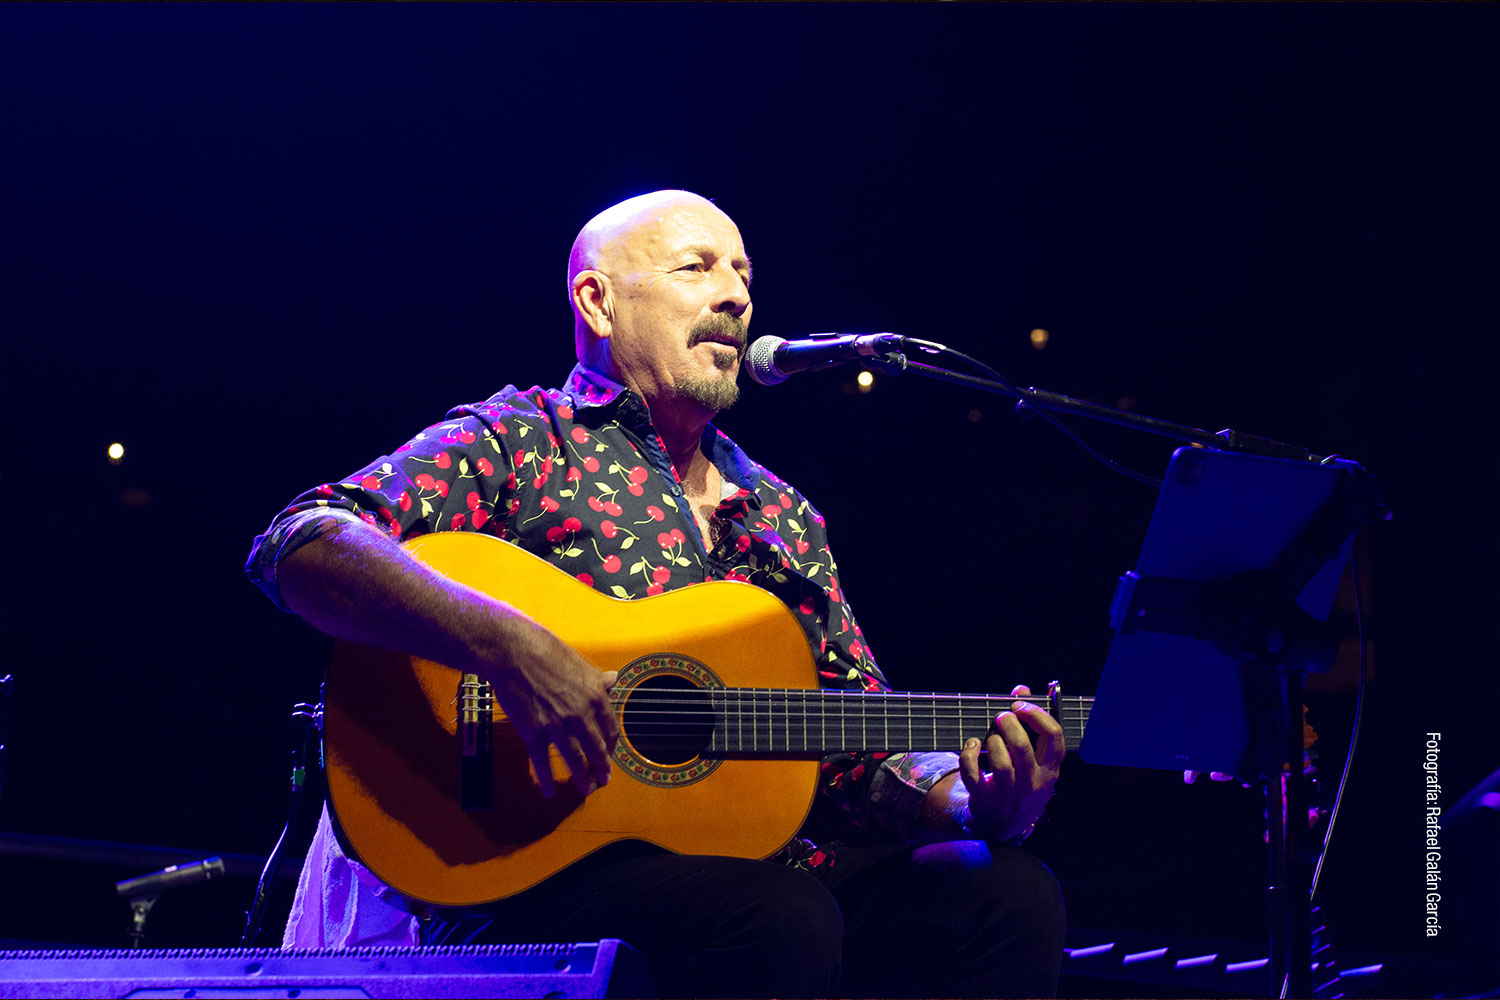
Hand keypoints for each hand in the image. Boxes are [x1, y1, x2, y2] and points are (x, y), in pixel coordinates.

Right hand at [483, 622, 619, 798]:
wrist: (512, 652)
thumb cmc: (545, 651)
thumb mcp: (579, 662)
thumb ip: (596, 678)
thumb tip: (613, 678)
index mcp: (595, 696)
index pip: (611, 728)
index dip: (612, 745)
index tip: (609, 752)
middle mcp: (581, 714)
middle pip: (597, 749)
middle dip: (602, 768)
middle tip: (603, 780)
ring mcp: (557, 726)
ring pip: (575, 760)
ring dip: (582, 779)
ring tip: (586, 790)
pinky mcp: (534, 733)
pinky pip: (543, 763)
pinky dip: (547, 780)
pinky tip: (550, 792)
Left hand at [959, 685, 1064, 841]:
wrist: (1004, 824)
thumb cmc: (1022, 780)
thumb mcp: (1034, 757)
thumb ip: (1029, 721)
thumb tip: (1021, 688)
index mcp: (1050, 769)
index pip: (1054, 736)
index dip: (1036, 714)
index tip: (1019, 705)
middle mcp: (1033, 782)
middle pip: (1022, 748)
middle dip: (1009, 726)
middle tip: (1000, 716)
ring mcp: (1009, 793)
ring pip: (1001, 764)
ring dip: (992, 742)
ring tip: (990, 736)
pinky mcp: (985, 799)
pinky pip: (972, 775)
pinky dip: (968, 755)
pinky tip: (971, 744)